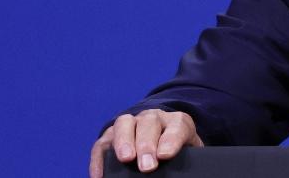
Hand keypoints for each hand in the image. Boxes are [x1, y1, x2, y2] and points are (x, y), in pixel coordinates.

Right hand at [89, 109, 203, 177]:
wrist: (166, 139)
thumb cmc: (178, 150)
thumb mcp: (189, 153)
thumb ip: (186, 159)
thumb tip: (180, 173)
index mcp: (177, 122)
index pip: (177, 126)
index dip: (171, 139)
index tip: (165, 155)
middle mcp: (153, 118)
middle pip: (149, 123)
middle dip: (146, 144)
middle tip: (147, 166)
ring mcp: (131, 123)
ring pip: (123, 124)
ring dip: (123, 142)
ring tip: (125, 159)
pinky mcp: (112, 134)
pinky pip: (103, 142)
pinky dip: (99, 158)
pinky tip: (100, 175)